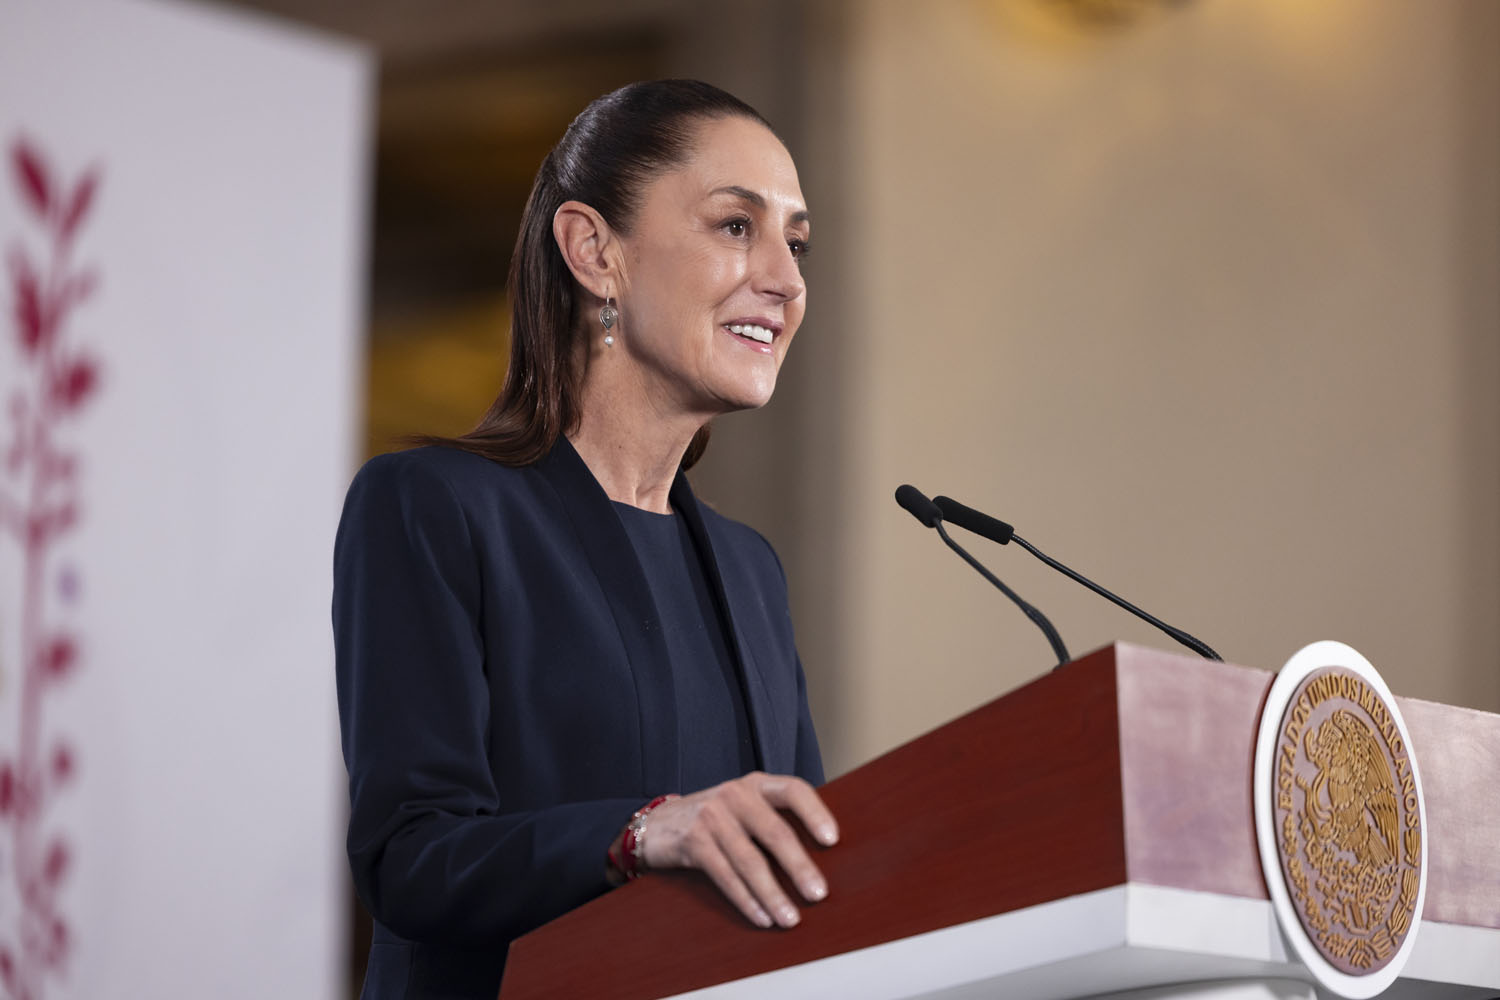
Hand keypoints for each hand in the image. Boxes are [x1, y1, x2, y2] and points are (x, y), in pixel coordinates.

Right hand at [640, 772, 838, 928]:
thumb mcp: (744, 808)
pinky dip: (746, 900)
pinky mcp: (693, 841)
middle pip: (774, 832)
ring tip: (790, 917)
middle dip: (799, 866)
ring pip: (750, 860)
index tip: (833, 839)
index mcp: (756, 785)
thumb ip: (773, 819)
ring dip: (773, 893)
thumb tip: (823, 857)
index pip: (793, 790)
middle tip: (818, 894)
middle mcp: (735, 795)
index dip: (815, 813)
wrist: (657, 824)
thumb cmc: (714, 819)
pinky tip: (761, 917)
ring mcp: (712, 816)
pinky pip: (725, 875)